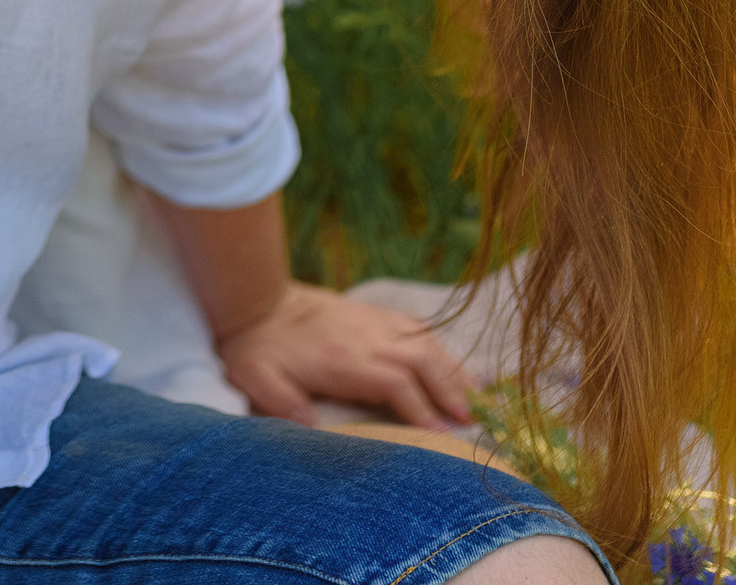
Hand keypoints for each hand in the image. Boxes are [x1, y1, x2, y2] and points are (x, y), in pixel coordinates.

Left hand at [216, 282, 476, 430]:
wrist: (258, 299)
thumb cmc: (258, 346)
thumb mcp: (258, 376)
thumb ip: (282, 402)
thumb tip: (308, 428)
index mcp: (347, 359)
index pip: (397, 385)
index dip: (421, 411)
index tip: (442, 436)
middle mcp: (369, 338)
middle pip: (424, 362)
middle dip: (451, 391)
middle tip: (472, 420)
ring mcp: (374, 322)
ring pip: (426, 343)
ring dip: (453, 369)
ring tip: (477, 396)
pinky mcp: (374, 313)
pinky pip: (417, 328)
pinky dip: (440, 346)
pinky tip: (452, 363)